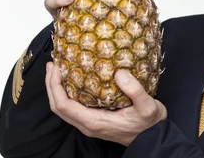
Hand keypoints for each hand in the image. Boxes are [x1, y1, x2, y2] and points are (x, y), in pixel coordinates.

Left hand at [45, 62, 166, 145]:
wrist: (153, 138)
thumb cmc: (149, 124)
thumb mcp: (148, 107)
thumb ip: (135, 91)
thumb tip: (120, 73)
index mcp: (94, 121)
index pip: (63, 105)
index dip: (55, 86)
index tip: (56, 68)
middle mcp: (87, 125)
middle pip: (57, 107)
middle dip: (51, 85)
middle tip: (52, 64)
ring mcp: (89, 124)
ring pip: (63, 108)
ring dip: (57, 89)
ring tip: (58, 70)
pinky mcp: (93, 120)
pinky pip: (72, 108)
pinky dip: (66, 93)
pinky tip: (73, 80)